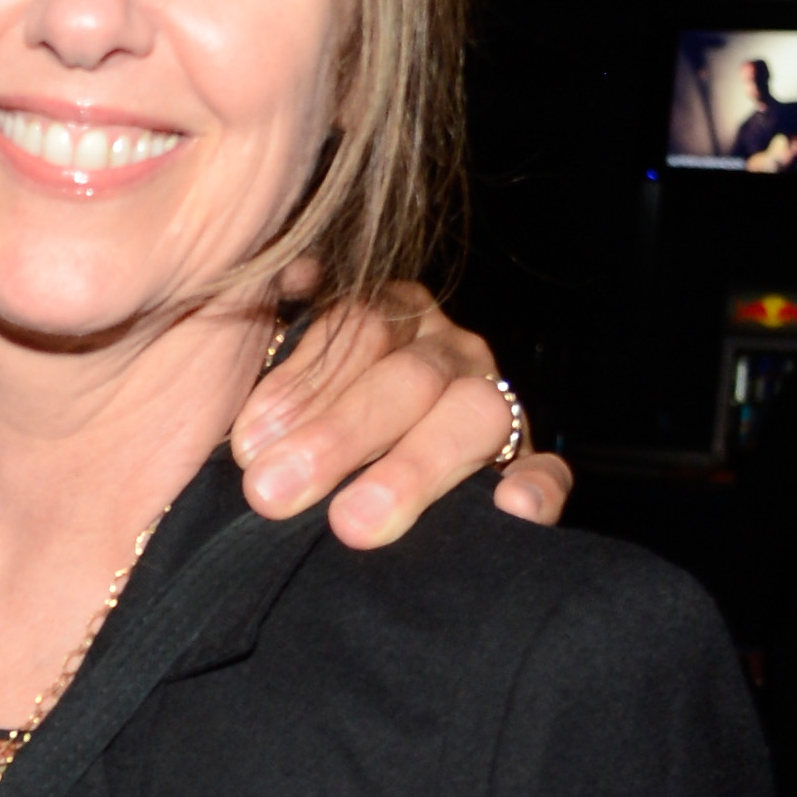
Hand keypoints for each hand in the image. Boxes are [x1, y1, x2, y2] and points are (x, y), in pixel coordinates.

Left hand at [233, 283, 573, 547]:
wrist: (344, 477)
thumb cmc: (297, 427)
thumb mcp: (276, 365)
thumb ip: (278, 325)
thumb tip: (292, 273)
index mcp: (390, 315)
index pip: (359, 327)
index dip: (304, 383)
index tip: (251, 443)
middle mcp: (447, 351)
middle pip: (408, 377)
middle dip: (338, 436)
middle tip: (273, 492)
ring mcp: (494, 404)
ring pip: (474, 416)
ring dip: (411, 471)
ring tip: (354, 523)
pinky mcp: (527, 464)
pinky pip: (545, 471)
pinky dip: (535, 486)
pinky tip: (509, 508)